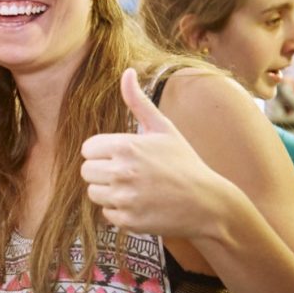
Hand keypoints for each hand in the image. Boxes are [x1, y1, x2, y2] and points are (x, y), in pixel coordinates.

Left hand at [80, 68, 226, 236]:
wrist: (207, 202)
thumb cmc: (184, 162)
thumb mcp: (163, 128)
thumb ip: (138, 102)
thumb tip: (127, 71)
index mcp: (127, 146)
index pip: (88, 149)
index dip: (103, 152)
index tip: (122, 155)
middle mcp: (122, 171)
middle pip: (86, 171)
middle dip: (103, 172)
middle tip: (128, 173)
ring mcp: (125, 197)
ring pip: (93, 193)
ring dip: (109, 192)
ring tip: (134, 188)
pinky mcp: (128, 220)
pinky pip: (106, 214)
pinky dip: (119, 212)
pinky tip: (140, 204)